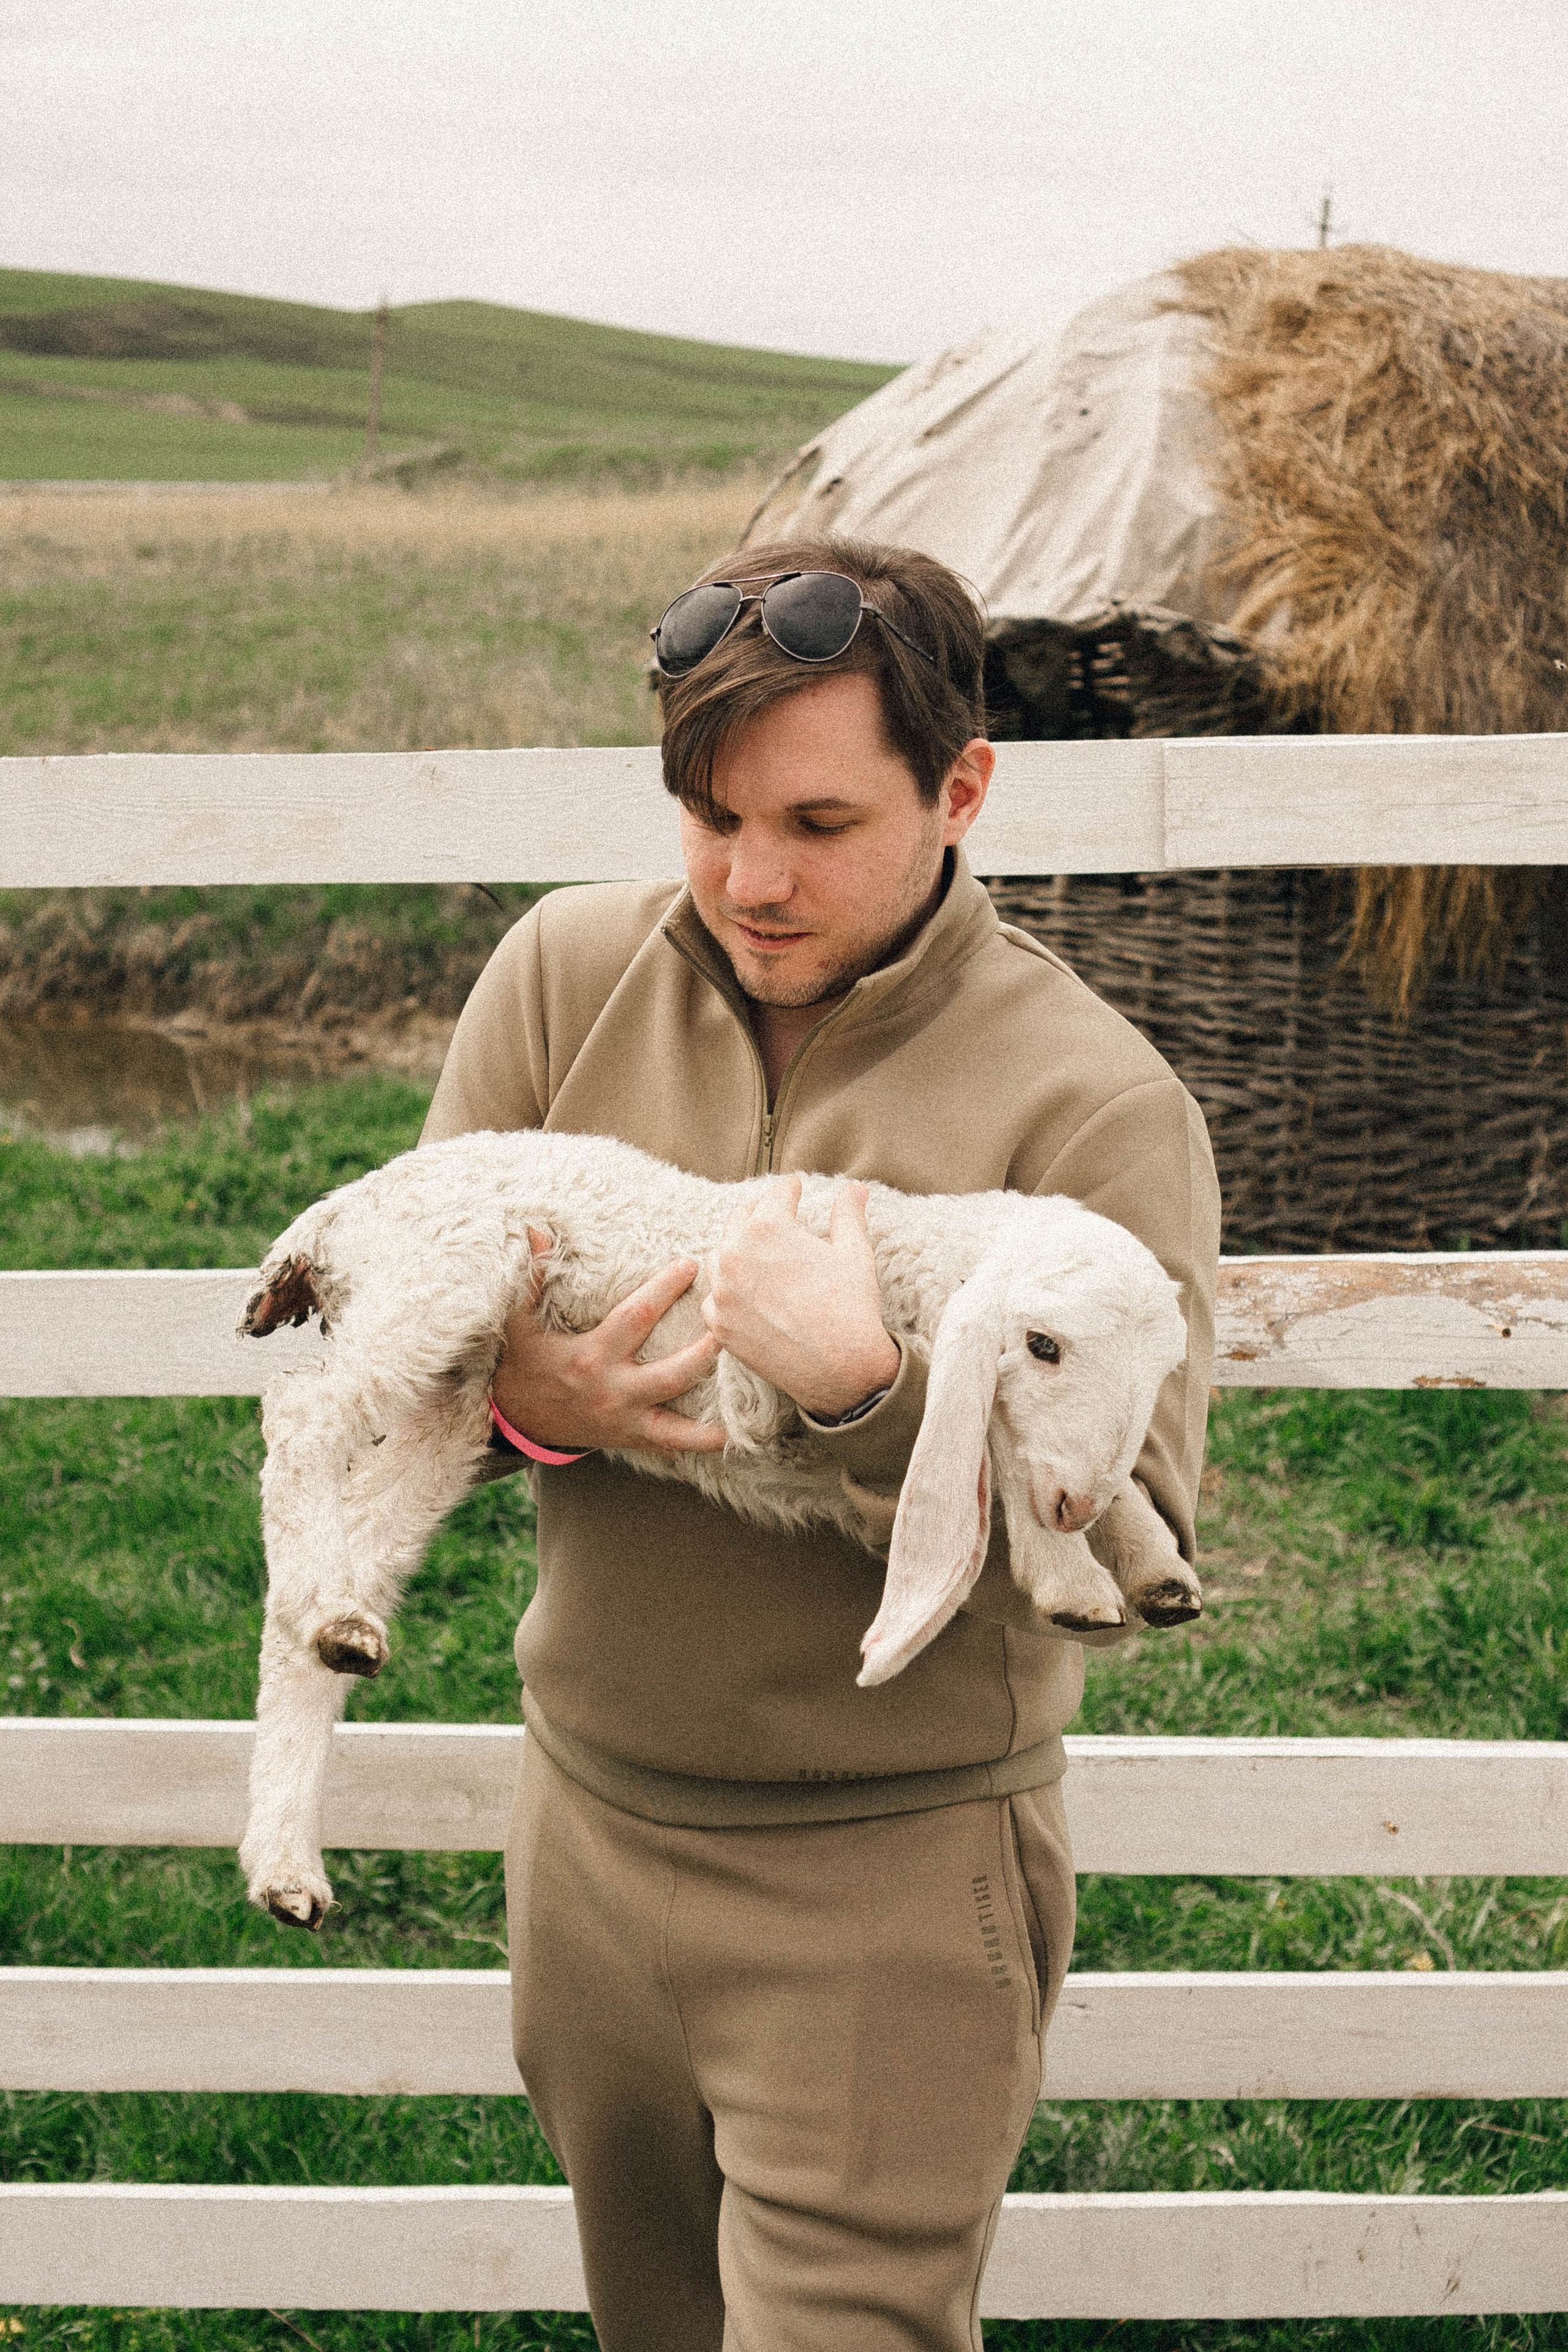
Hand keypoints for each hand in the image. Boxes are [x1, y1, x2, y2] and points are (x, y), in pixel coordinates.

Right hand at [493, 1252, 726, 1457]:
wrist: (516, 1419)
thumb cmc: (524, 1363)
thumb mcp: (521, 1322)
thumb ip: (531, 1277)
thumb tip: (536, 1231)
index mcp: (592, 1357)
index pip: (637, 1317)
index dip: (665, 1289)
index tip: (691, 1264)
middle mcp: (613, 1392)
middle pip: (672, 1375)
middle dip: (705, 1354)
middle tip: (733, 1328)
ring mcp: (624, 1421)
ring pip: (677, 1427)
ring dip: (711, 1421)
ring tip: (747, 1407)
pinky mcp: (630, 1438)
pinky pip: (668, 1447)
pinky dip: (696, 1444)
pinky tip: (727, 1437)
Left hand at [701, 1176, 899, 1419]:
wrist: (841, 1368)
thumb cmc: (851, 1307)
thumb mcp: (854, 1253)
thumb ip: (848, 1215)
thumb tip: (856, 1189)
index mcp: (767, 1228)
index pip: (775, 1197)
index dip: (789, 1190)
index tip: (794, 1188)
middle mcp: (735, 1254)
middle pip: (740, 1220)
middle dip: (759, 1215)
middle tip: (773, 1215)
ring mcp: (722, 1291)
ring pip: (720, 1257)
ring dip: (737, 1250)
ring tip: (756, 1253)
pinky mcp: (719, 1324)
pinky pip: (715, 1298)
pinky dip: (728, 1292)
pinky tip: (744, 1293)